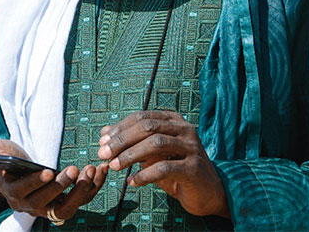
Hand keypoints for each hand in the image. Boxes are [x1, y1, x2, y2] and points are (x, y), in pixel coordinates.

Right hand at [0, 139, 109, 221]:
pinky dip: (94, 186)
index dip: (35, 183)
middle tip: (73, 168)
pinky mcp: (65, 200)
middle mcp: (30, 205)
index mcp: (12, 192)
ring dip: (82, 191)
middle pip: (47, 204)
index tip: (47, 171)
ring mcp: (49, 206)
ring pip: (67, 208)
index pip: (23, 192)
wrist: (15, 168)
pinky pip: (82, 198)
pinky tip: (100, 168)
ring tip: (91, 169)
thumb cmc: (3, 158)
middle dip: (62, 187)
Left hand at [98, 110, 229, 218]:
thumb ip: (133, 142)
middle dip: (122, 139)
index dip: (120, 128)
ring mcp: (192, 147)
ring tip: (114, 166)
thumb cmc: (177, 169)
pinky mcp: (194, 168)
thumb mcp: (154, 154)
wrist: (206, 191)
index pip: (143, 117)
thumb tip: (104, 134)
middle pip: (148, 127)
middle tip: (103, 153)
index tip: (102, 141)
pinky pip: (165, 167)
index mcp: (174, 121)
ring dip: (131, 155)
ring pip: (157, 143)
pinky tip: (132, 182)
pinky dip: (145, 175)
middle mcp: (185, 130)